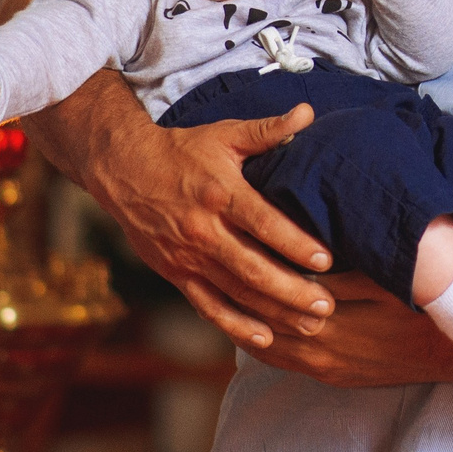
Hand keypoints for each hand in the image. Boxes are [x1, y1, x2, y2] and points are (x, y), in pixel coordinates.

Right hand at [78, 103, 341, 351]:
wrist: (124, 170)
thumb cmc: (183, 150)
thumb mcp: (225, 134)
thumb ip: (268, 130)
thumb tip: (308, 112)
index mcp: (221, 193)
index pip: (264, 223)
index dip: (295, 244)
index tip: (327, 261)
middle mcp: (204, 230)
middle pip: (253, 268)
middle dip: (293, 291)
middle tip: (328, 306)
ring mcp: (188, 257)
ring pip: (236, 293)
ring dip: (275, 313)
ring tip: (311, 326)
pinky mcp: (177, 275)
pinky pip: (209, 307)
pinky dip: (236, 326)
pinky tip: (265, 339)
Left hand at [238, 271, 452, 387]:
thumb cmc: (427, 308)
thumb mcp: (387, 281)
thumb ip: (345, 271)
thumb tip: (302, 252)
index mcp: (335, 321)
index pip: (279, 292)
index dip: (255, 266)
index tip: (238, 239)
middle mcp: (323, 350)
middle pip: (265, 319)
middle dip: (240, 290)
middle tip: (218, 259)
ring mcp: (326, 368)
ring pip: (267, 344)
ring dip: (245, 318)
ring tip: (222, 286)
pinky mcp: (332, 376)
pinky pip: (282, 362)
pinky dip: (260, 341)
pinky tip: (248, 322)